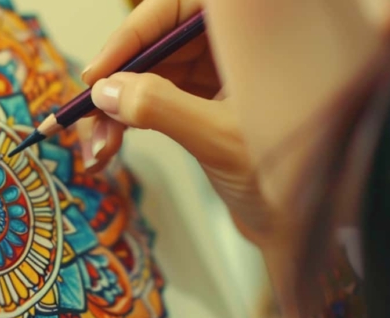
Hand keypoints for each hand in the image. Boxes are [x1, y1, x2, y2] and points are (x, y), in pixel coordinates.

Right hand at [76, 0, 271, 242]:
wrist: (302, 225)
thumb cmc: (290, 179)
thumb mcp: (221, 139)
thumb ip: (161, 107)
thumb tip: (107, 89)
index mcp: (251, 35)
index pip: (177, 9)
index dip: (132, 35)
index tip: (98, 73)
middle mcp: (232, 44)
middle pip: (156, 42)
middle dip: (116, 82)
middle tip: (87, 117)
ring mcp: (216, 71)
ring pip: (148, 72)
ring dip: (115, 108)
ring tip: (97, 148)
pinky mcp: (202, 99)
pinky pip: (153, 97)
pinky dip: (127, 120)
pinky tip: (108, 147)